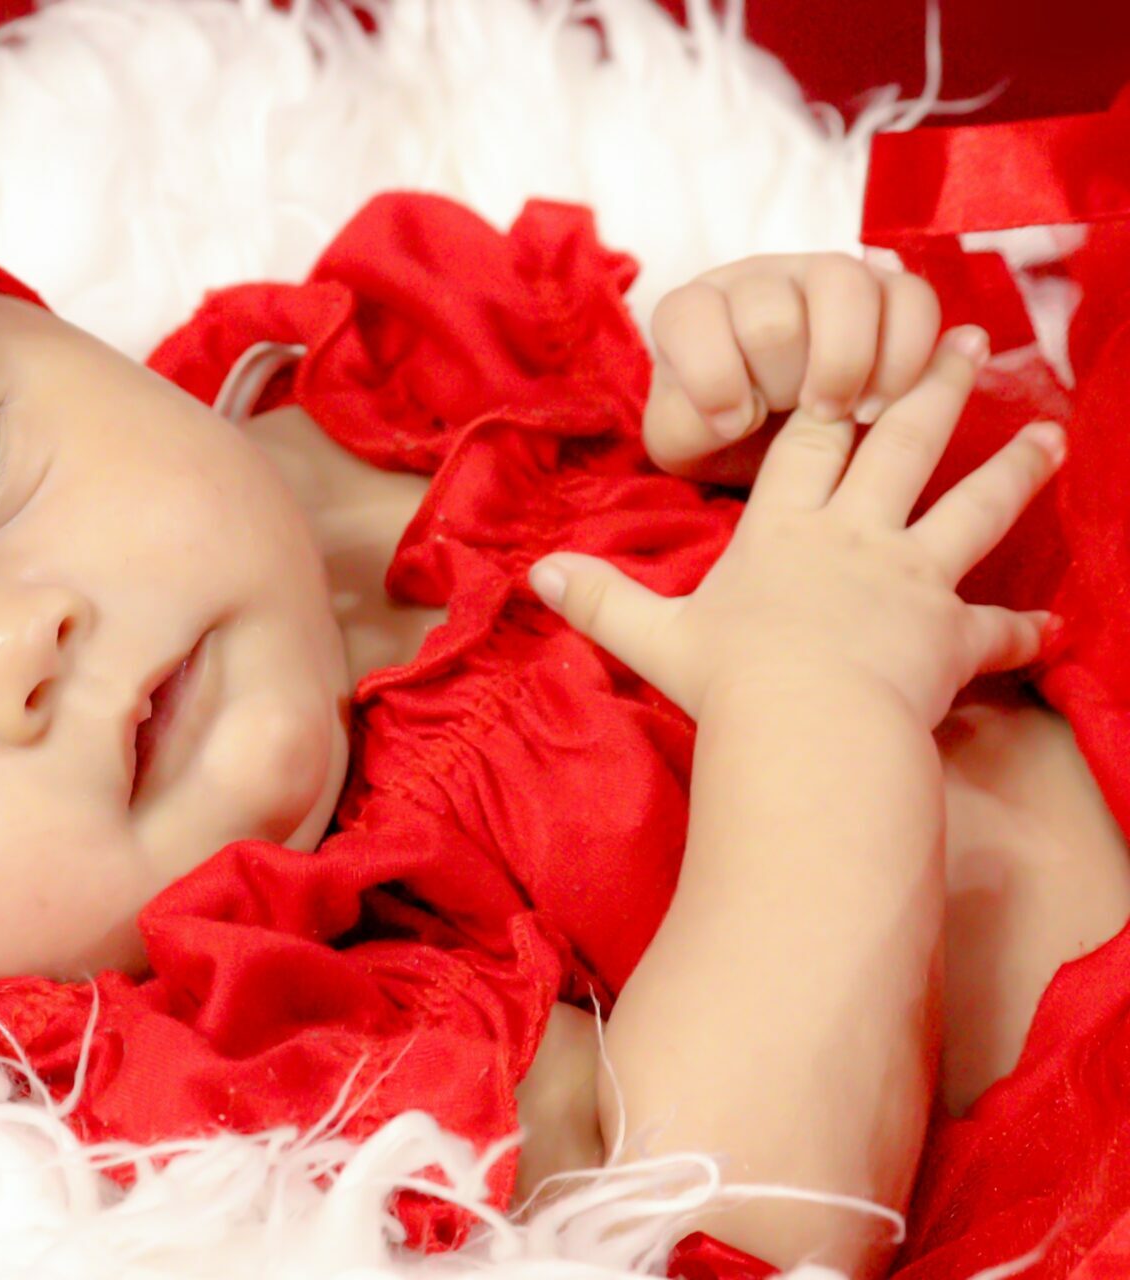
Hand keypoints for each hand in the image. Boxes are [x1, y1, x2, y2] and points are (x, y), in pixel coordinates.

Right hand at [530, 325, 1061, 728]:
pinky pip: (992, 629)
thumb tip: (536, 575)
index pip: (807, 442)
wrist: (806, 725)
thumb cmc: (729, 680)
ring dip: (1014, 470)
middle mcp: (856, 536)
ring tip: (1051, 433)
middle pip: (902, 445)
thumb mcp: (652, 636)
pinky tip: (1049, 625)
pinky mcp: (948, 633)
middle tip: (963, 340)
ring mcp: (911, 579)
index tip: (855, 351)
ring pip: (974, 509)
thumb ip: (601, 601)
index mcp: (784, 530)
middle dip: (933, 387)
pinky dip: (1021, 629)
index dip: (828, 395)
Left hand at [642, 253, 941, 486]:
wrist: (775, 434)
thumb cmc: (720, 431)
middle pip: (773, 319)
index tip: (733, 427)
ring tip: (845, 416)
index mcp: (689, 311)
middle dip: (784, 384)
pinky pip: (913, 299)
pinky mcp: (887, 289)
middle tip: (793, 421)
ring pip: (844, 287)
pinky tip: (881, 402)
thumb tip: (738, 416)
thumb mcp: (683, 440)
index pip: (691, 317)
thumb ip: (686, 426)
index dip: (714, 379)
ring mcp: (822, 274)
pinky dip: (904, 358)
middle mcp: (754, 279)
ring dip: (846, 365)